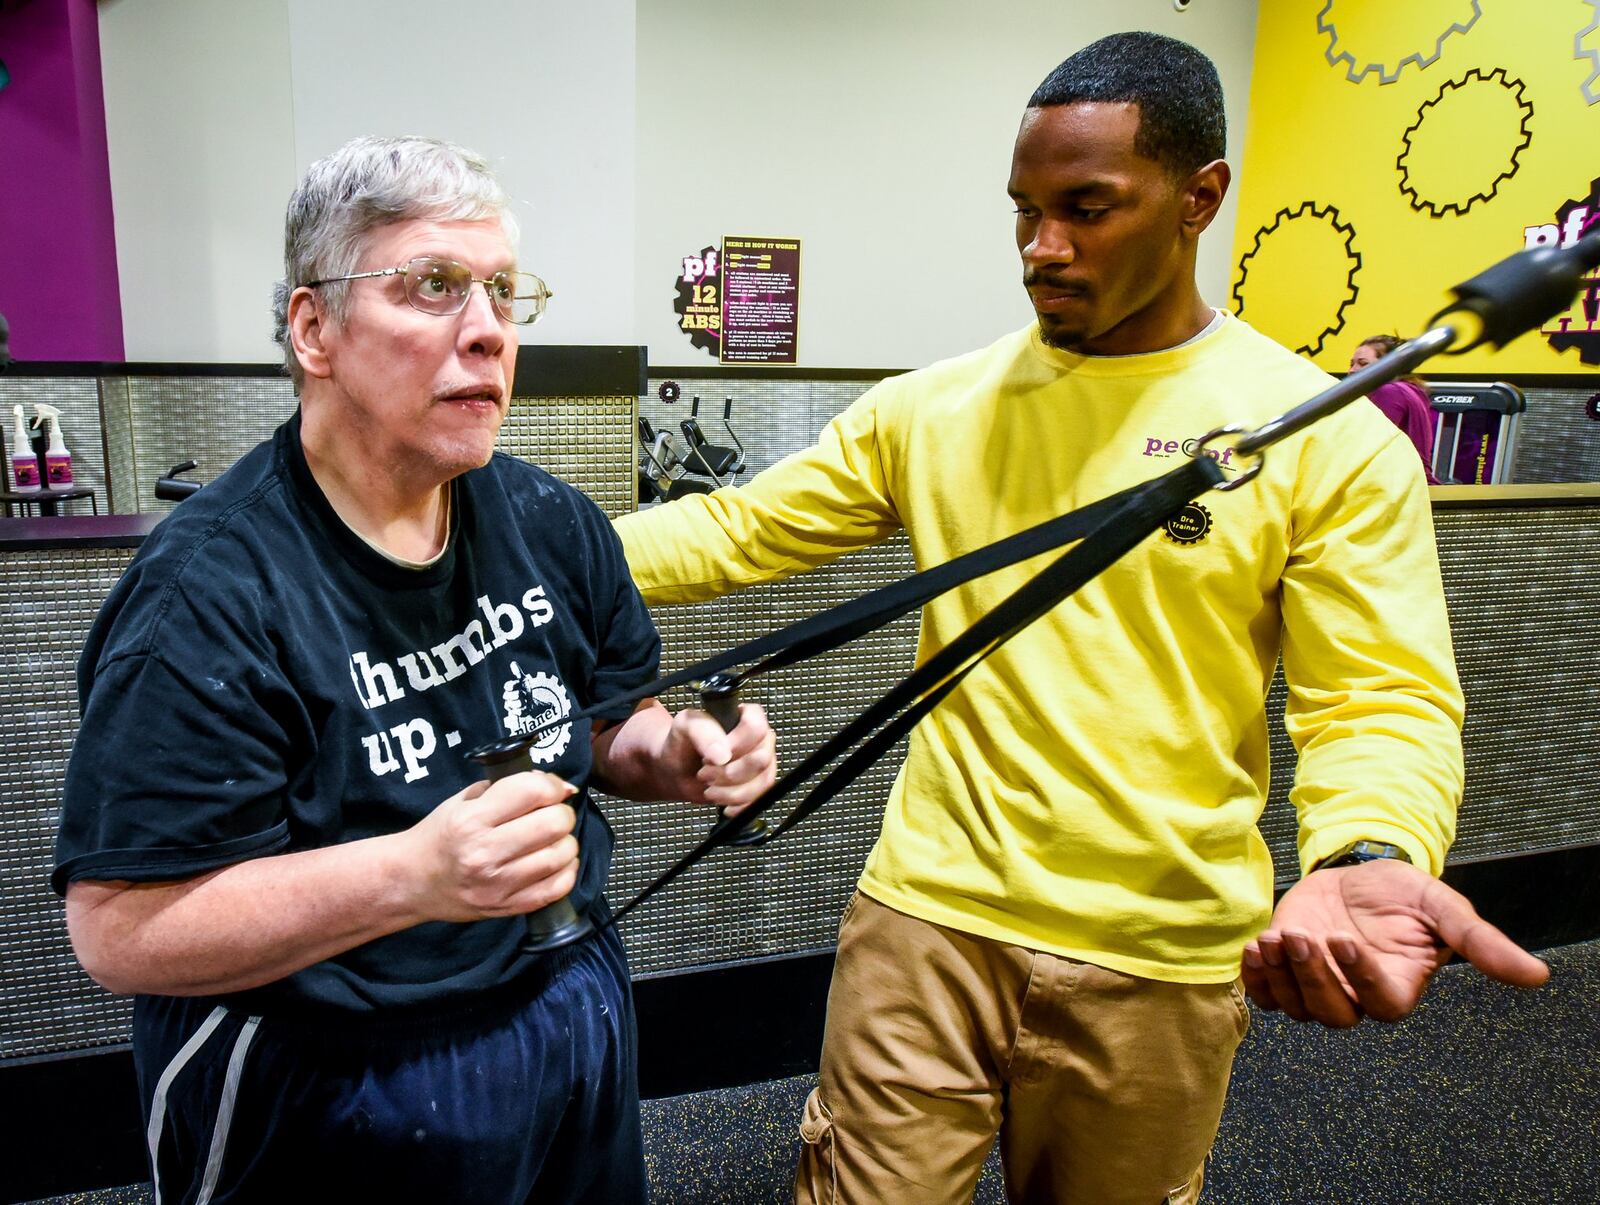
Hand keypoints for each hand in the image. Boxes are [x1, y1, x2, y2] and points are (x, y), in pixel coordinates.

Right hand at [404, 771, 579, 922]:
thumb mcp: (463, 801)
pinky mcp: (507, 907)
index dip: (553, 785)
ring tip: (551, 839)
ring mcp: (497, 884)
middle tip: (553, 815)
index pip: (533, 791)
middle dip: (562, 813)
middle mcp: (485, 853)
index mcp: (472, 820)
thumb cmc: (441, 836)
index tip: (553, 789)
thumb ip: (506, 788)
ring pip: (561, 855)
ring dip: (565, 842)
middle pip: (554, 824)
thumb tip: (556, 786)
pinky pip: (557, 888)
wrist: (412, 881)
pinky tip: (555, 862)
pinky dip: (566, 871)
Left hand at [659, 703, 777, 814]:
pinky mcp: (758, 786)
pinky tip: (721, 801)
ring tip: (709, 789)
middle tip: (705, 773)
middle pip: (761, 759)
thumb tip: (722, 754)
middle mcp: (759, 740)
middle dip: (729, 773)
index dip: (737, 745)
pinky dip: (737, 805)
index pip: (757, 728)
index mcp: (745, 716)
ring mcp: (761, 764)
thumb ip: (702, 732)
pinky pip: (759, 799)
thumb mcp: (685, 727)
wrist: (676, 770)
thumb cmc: (682, 743)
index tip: (713, 756)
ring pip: (761, 783)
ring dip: (731, 792)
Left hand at [1242, 858, 1548, 1026]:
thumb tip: (1537, 974)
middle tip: (1299, 937)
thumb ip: (1480, 940)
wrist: (1357, 873)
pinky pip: (1267, 995)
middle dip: (1312, 978)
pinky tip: (1256, 947)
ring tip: (1271, 940)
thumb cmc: (1402, 893)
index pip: (1380, 1002)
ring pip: (1296, 1007)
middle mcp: (1357, 996)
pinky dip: (1256, 978)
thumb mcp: (1441, 906)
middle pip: (1333, 1013)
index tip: (1343, 940)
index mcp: (1397, 987)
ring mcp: (1318, 987)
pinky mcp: (1286, 974)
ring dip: (1279, 976)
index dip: (1359, 977)